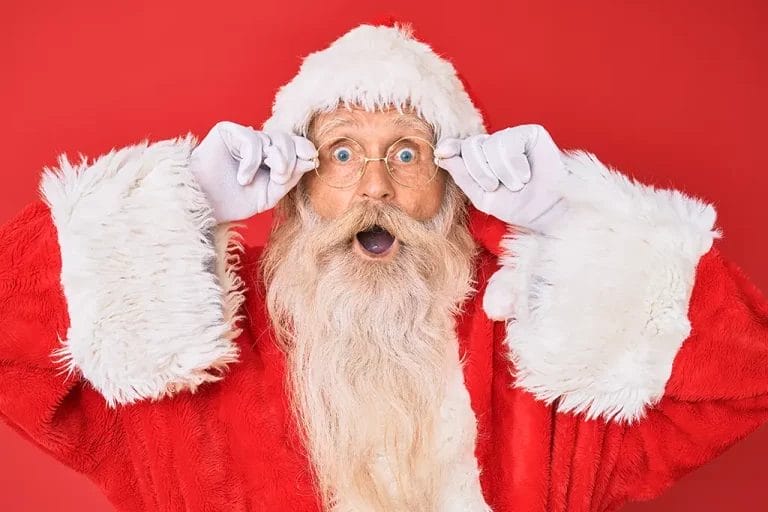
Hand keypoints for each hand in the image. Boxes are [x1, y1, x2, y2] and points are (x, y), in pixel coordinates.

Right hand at [190, 121, 316, 221]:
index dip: (305, 149)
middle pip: (287, 140)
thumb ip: (290, 177)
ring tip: (255, 181)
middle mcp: (260, 144)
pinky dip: (251, 162)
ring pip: (273, 138)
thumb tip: (312, 159)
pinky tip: (242, 177)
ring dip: (273, 160)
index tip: (312, 158)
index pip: (295, 145)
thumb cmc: (234, 200)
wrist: (205, 204)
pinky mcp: (229, 131)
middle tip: (278, 179)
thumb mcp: (270, 194)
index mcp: (272, 157)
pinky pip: (252, 140)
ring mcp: (244, 137)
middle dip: (289, 160)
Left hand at [435, 124, 567, 230]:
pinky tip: (526, 173)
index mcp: (480, 158)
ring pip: (490, 145)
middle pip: (471, 146)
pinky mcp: (529, 132)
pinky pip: (508, 142)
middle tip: (496, 187)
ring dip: (500, 172)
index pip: (460, 147)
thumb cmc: (515, 205)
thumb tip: (441, 154)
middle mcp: (494, 144)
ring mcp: (511, 136)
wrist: (545, 211)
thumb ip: (462, 175)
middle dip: (479, 171)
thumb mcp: (481, 196)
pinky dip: (514, 164)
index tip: (442, 153)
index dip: (451, 147)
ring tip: (516, 184)